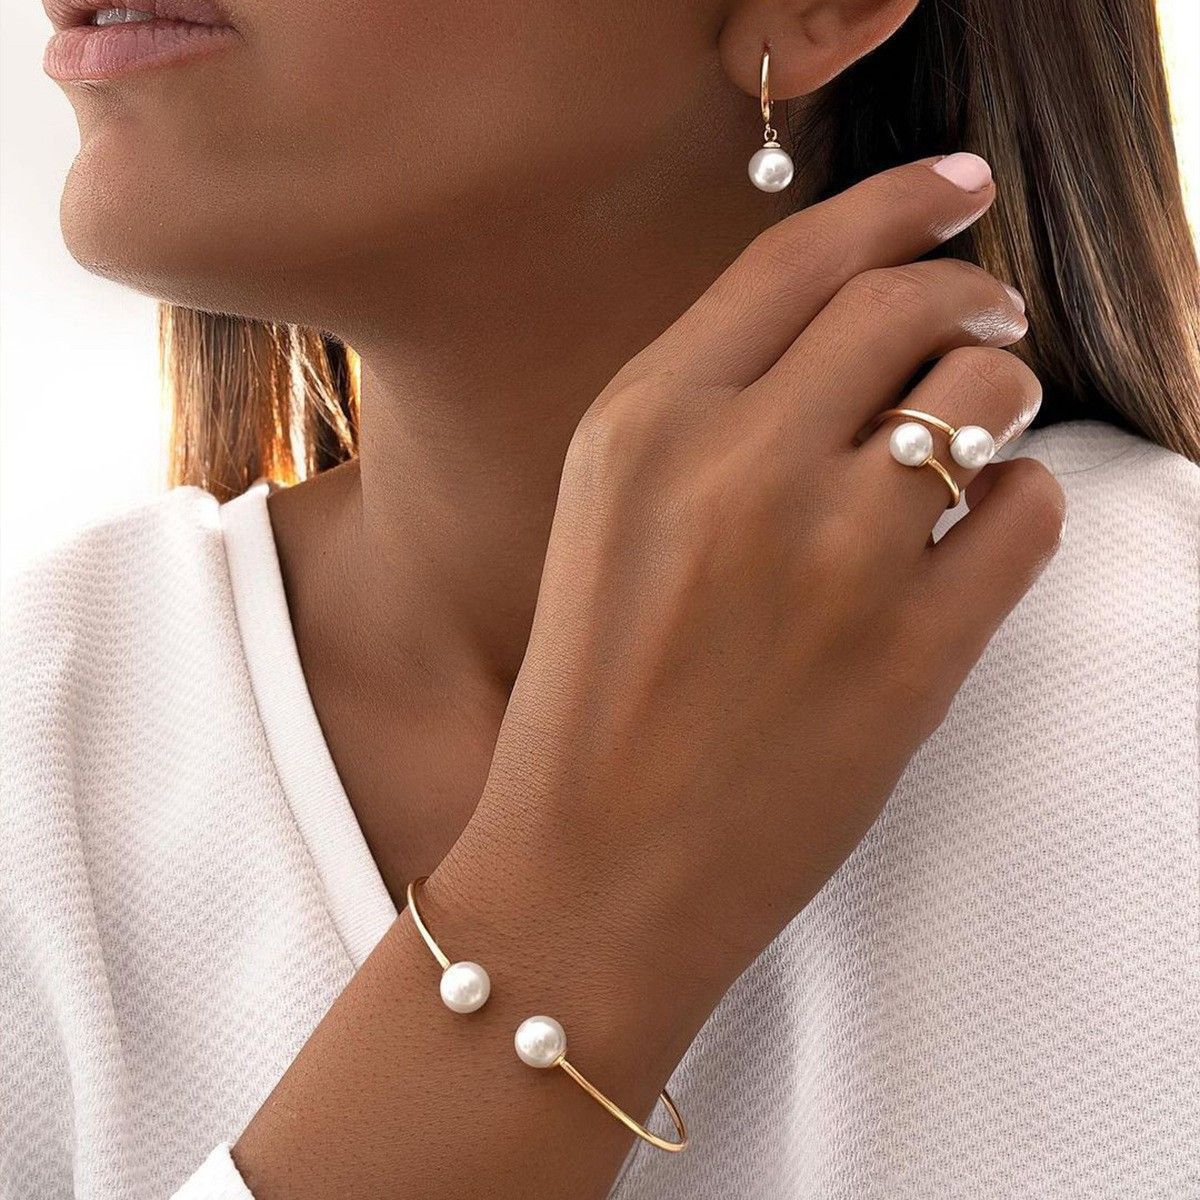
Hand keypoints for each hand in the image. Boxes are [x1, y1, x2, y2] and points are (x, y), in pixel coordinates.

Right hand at [438, 153, 1062, 1010]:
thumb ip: (705, 415)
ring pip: (982, 392)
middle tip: (989, 312)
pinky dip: (1021, 505)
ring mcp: (834, 556)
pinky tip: (978, 534)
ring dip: (998, 394)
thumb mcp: (606, 519)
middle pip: (906, 303)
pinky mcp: (913, 651)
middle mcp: (738, 465)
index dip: (895, 202)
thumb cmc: (591, 697)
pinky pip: (1026, 513)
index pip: (799, 257)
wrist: (596, 868)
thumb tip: (847, 338)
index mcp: (643, 423)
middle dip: (969, 292)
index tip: (954, 187)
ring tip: (978, 433)